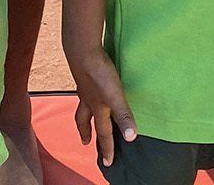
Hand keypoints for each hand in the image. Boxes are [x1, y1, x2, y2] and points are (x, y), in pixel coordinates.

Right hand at [68, 42, 135, 166]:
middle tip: (86, 142)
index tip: (108, 162)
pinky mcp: (83, 73)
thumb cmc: (99, 74)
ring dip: (83, 116)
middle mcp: (88, 100)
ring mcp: (84, 87)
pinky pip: (83, 90)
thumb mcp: (115, 96)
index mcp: (98, 108)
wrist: (82, 51)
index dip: (107, 148)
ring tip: (84, 118)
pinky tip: (88, 89)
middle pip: (86, 121)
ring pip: (82, 106)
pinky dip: (84, 95)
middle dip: (87, 133)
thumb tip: (131, 137)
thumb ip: (123, 115)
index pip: (103, 132)